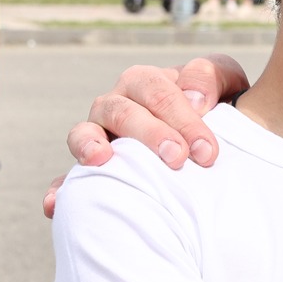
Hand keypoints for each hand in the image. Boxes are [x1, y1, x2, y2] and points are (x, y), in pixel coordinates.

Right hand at [47, 56, 249, 217]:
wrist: (211, 142)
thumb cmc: (218, 109)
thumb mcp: (225, 84)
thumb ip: (210, 76)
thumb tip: (195, 99)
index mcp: (146, 83)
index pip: (156, 90)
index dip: (181, 117)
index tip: (207, 151)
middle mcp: (117, 105)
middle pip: (120, 110)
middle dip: (149, 133)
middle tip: (177, 158)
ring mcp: (99, 135)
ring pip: (84, 133)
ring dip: (89, 145)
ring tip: (101, 160)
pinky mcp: (92, 168)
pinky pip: (67, 177)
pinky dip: (60, 189)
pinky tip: (56, 205)